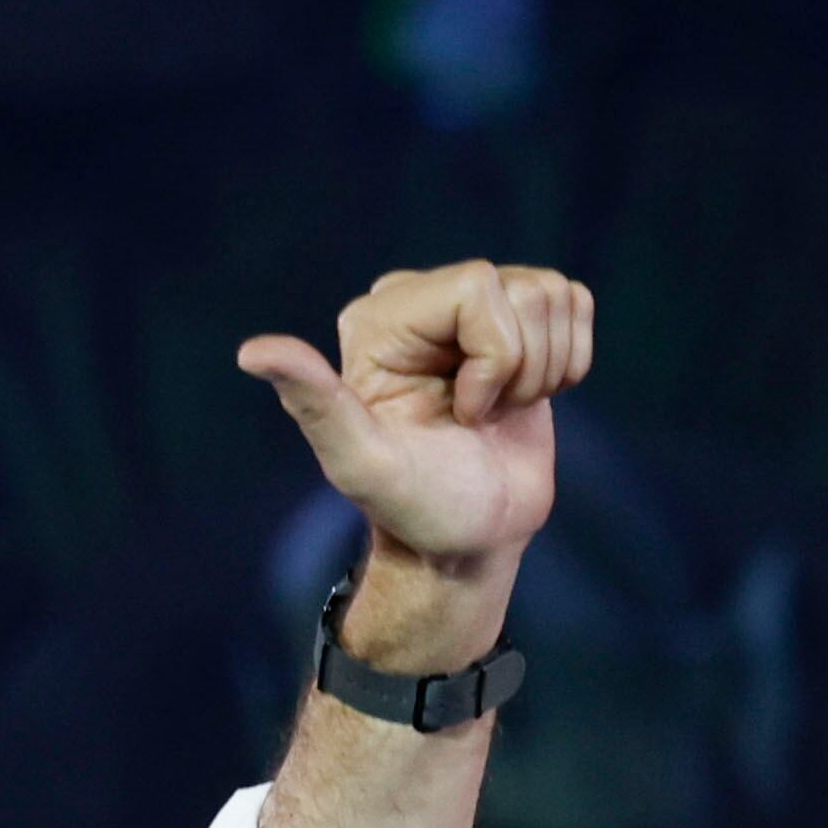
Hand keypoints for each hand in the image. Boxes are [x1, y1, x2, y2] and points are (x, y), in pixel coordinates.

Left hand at [238, 259, 590, 629]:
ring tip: (497, 413)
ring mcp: (473, 309)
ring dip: (543, 370)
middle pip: (524, 289)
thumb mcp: (360, 462)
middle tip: (479, 417)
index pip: (479, 287)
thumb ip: (314, 402)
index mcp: (377, 319)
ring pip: (553, 295)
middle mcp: (420, 302)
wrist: (469, 541)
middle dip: (520, 366)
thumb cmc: (415, 508)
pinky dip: (569, 361)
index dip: (493, 355)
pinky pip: (576, 302)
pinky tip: (524, 400)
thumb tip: (251, 352)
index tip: (462, 413)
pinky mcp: (522, 324)